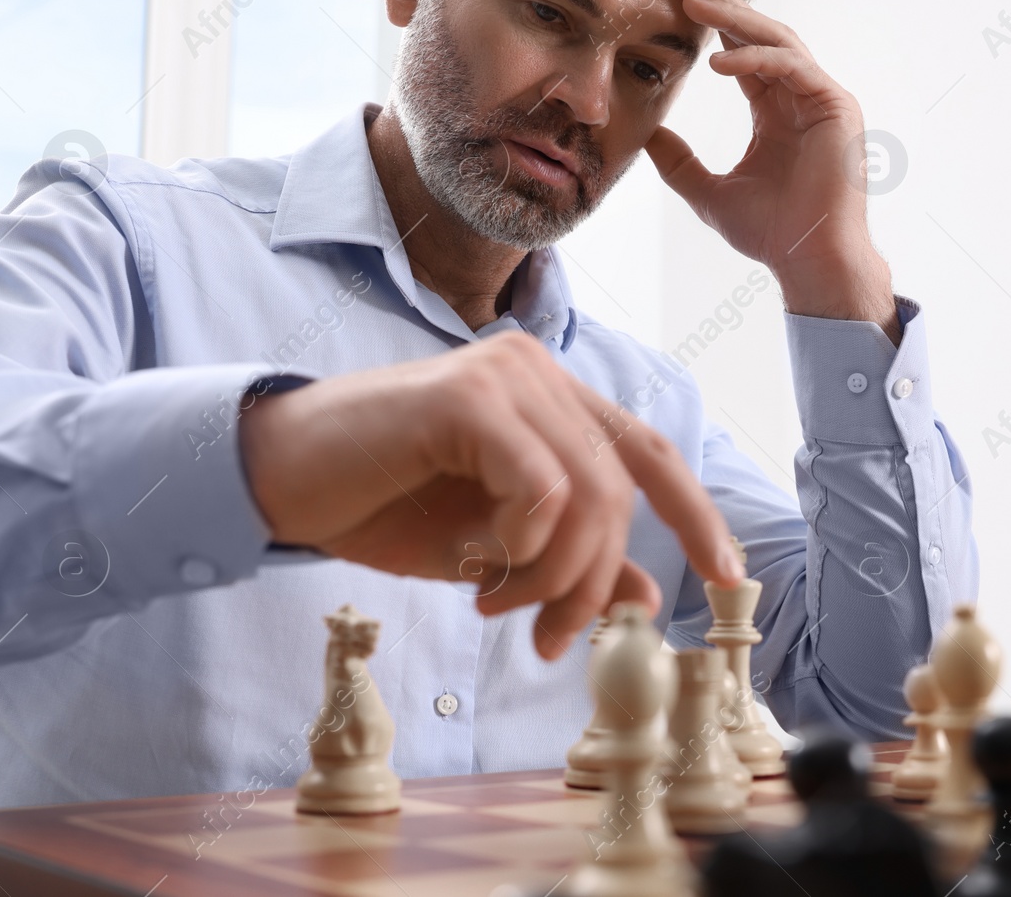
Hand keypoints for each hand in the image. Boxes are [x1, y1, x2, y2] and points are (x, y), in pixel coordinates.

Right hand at [238, 332, 742, 658]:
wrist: (282, 481)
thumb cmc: (383, 506)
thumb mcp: (493, 553)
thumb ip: (568, 563)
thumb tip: (648, 597)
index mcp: (551, 400)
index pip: (648, 452)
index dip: (696, 515)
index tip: (728, 579)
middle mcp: (537, 371)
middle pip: (621, 487)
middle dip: (596, 580)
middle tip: (548, 638)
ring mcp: (505, 374)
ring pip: (589, 491)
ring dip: (555, 574)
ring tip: (498, 605)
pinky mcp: (467, 395)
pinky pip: (541, 484)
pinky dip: (524, 542)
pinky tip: (479, 564)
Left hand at [644, 0, 898, 339]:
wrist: (808, 261)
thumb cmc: (770, 233)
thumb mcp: (707, 191)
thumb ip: (679, 161)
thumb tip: (648, 135)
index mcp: (776, 111)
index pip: (743, 54)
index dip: (715, 26)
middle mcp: (801, 98)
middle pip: (761, 36)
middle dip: (725, 6)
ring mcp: (822, 100)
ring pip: (778, 42)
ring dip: (736, 20)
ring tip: (694, 2)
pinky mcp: (836, 108)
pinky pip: (792, 68)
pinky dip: (756, 60)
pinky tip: (719, 62)